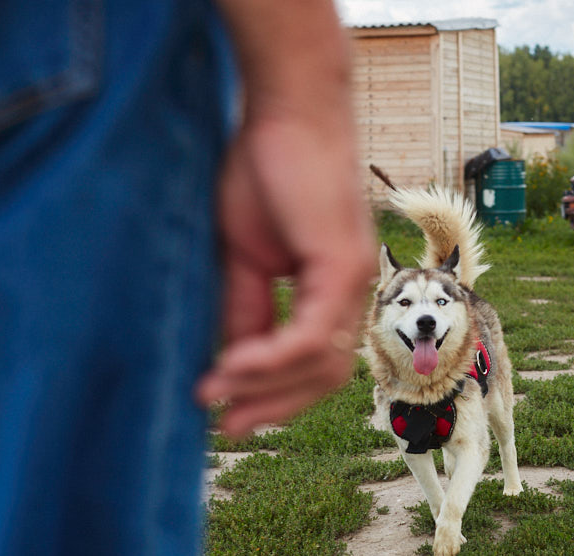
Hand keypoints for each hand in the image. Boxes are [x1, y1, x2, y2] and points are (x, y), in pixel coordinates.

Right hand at [196, 110, 375, 438]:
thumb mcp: (245, 256)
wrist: (287, 109)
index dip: (274, 394)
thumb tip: (229, 363)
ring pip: (322, 365)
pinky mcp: (345, 266)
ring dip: (268, 389)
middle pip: (327, 378)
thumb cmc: (267, 170)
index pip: (316, 364)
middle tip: (227, 429)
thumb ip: (244, 309)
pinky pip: (311, 335)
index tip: (226, 413)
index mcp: (334, 292)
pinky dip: (271, 359)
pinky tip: (231, 367)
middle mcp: (355, 294)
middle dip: (276, 408)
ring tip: (217, 397)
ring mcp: (356, 282)